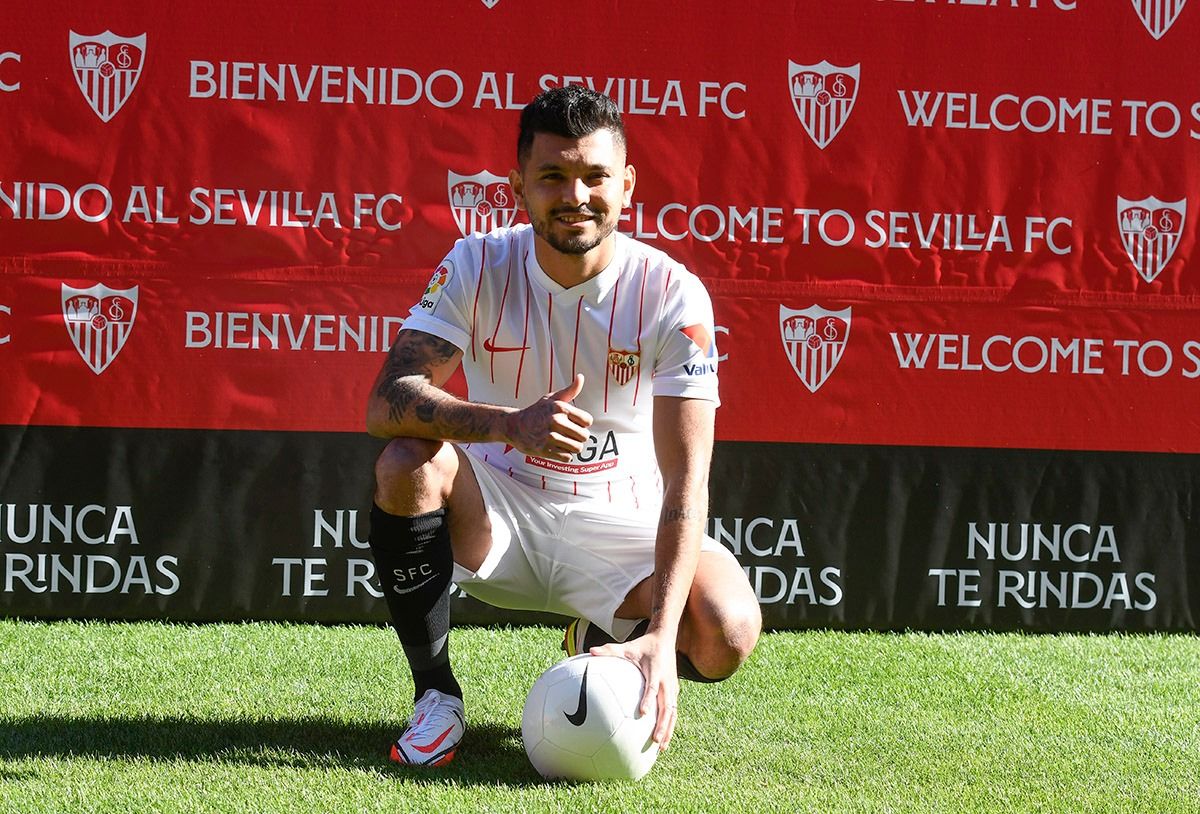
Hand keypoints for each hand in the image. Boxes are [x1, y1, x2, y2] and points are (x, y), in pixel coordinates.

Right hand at [504, 374, 592, 461]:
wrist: (514, 426)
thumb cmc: (537, 412)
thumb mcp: (551, 398)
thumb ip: (570, 390)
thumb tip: (581, 377)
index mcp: (560, 408)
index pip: (588, 421)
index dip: (583, 423)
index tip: (573, 423)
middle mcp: (556, 421)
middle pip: (584, 437)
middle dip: (578, 437)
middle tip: (568, 434)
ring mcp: (550, 437)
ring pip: (577, 448)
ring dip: (572, 447)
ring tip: (563, 441)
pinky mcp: (545, 450)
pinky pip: (567, 458)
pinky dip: (563, 455)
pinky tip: (555, 448)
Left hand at [590, 630, 678, 749]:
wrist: (665, 638)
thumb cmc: (644, 645)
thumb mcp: (627, 646)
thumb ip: (610, 650)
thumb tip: (591, 651)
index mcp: (656, 670)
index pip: (653, 687)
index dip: (649, 699)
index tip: (643, 713)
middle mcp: (667, 681)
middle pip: (667, 706)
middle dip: (663, 724)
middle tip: (655, 740)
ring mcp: (672, 688)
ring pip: (673, 712)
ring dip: (668, 730)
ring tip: (661, 748)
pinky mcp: (674, 691)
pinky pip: (673, 711)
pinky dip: (669, 725)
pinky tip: (662, 740)